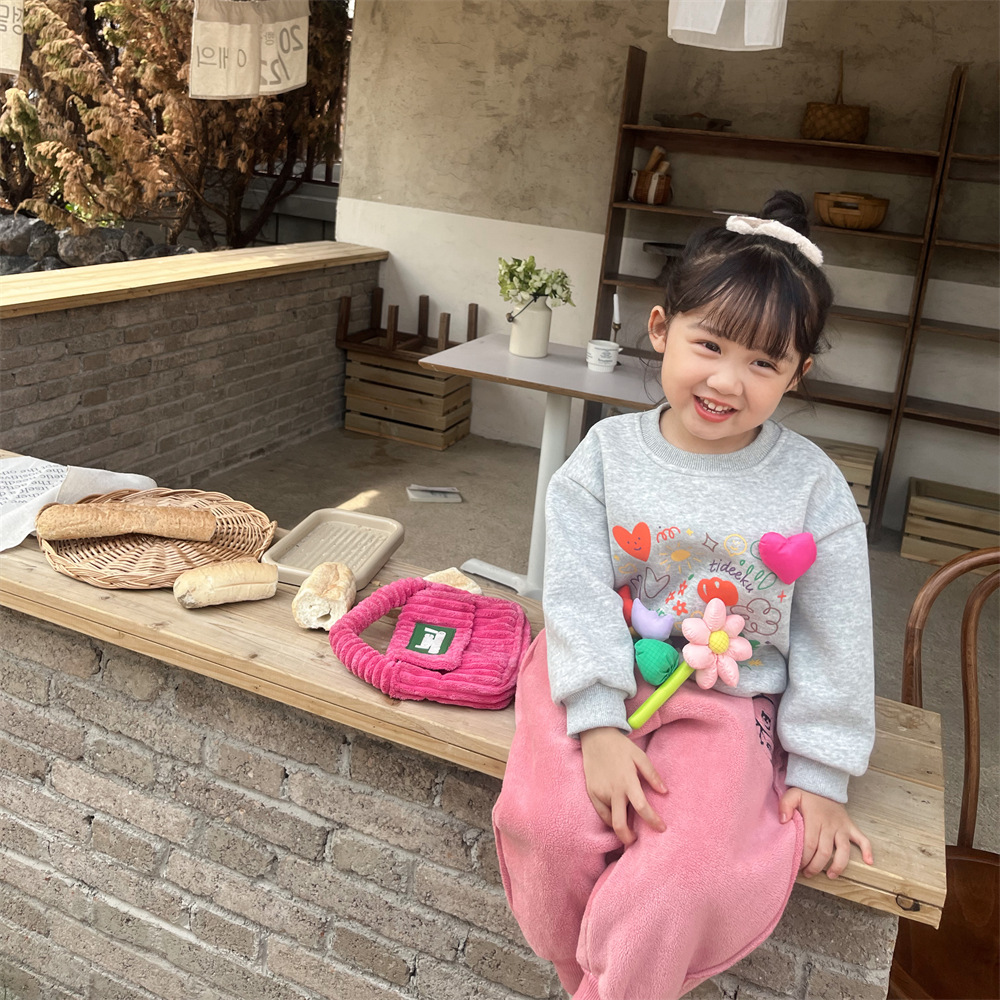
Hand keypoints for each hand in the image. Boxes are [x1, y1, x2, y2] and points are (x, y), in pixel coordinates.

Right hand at [580, 727, 665, 844]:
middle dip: (628, 838)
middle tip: (636, 840)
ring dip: (619, 825)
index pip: (642, 807)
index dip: (653, 821)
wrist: (596, 736)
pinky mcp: (591, 792)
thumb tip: (665, 792)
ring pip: (610, 819)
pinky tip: (616, 816)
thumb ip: (652, 775)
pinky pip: (600, 812)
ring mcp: (600, 792)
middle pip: (620, 824)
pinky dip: (609, 818)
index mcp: (628, 781)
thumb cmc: (620, 746)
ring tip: (628, 825)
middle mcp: (613, 790)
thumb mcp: (640, 756)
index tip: (662, 828)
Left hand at [780, 787, 873, 878]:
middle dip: (816, 866)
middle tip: (808, 873)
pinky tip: (868, 862)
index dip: (804, 857)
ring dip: (838, 866)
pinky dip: (867, 850)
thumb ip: (785, 806)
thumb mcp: (792, 795)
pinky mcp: (851, 827)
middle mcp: (830, 825)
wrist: (824, 784)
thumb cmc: (807, 794)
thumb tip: (783, 821)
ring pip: (843, 850)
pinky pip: (862, 839)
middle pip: (825, 851)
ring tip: (830, 875)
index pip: (810, 844)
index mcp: (815, 819)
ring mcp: (842, 827)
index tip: (797, 865)